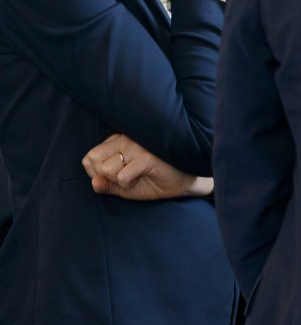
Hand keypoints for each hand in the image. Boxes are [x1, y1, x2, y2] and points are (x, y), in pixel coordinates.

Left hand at [81, 133, 211, 200]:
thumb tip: (94, 182)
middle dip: (105, 177)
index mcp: (119, 140)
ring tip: (137, 177)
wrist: (186, 181)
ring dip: (119, 181)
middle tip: (126, 178)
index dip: (98, 173)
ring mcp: (136, 147)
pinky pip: (122, 176)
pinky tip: (143, 179)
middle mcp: (126, 138)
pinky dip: (128, 185)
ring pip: (107, 169)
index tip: (117, 176)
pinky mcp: (146, 158)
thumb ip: (107, 184)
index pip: (90, 157)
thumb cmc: (156, 180)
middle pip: (94, 161)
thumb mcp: (126, 186)